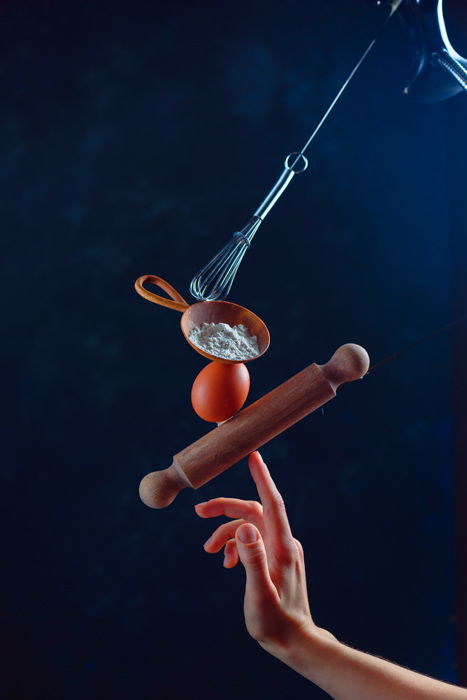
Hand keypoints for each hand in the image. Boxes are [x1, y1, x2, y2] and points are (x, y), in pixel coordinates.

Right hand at [195, 451, 330, 655]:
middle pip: (254, 510)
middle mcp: (284, 542)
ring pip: (249, 525)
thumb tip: (244, 527)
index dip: (262, 477)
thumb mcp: (259, 594)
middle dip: (225, 508)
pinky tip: (225, 562)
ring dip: (226, 533)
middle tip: (198, 512)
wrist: (295, 642)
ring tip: (209, 552)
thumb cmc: (276, 622)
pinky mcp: (275, 558)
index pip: (272, 503)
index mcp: (282, 546)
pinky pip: (252, 540)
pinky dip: (235, 545)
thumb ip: (252, 560)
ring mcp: (280, 549)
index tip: (253, 456)